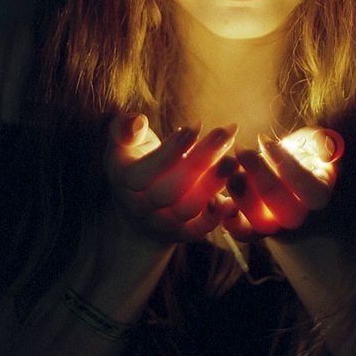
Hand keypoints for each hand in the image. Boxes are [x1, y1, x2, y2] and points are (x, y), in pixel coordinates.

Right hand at [104, 114, 238, 243]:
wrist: (134, 210)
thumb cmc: (133, 162)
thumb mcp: (121, 143)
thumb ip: (124, 129)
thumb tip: (137, 122)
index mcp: (124, 181)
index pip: (146, 171)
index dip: (172, 150)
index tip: (197, 126)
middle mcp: (141, 207)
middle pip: (171, 189)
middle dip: (201, 160)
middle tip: (226, 134)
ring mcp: (161, 223)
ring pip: (187, 208)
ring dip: (213, 183)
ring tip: (234, 159)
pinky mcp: (181, 234)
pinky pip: (199, 230)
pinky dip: (217, 215)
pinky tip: (234, 193)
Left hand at [222, 127, 343, 240]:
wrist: (287, 174)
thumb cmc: (302, 155)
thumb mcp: (315, 143)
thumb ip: (321, 144)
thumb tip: (325, 148)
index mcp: (319, 195)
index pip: (309, 189)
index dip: (285, 165)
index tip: (263, 139)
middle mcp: (300, 216)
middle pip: (285, 209)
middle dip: (260, 177)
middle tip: (242, 150)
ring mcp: (277, 225)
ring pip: (261, 224)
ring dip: (242, 196)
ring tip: (231, 170)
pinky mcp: (254, 229)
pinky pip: (242, 233)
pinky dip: (228, 218)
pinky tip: (219, 196)